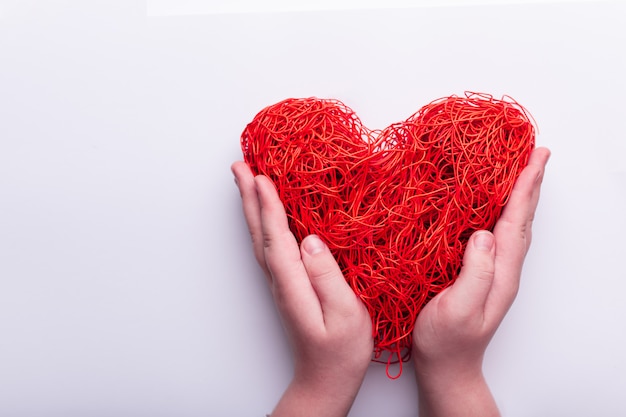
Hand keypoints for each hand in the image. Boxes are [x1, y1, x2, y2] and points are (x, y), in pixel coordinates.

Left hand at [232, 162, 373, 416]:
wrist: (324, 381)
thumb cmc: (340, 353)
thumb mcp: (346, 315)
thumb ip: (328, 277)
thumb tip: (312, 241)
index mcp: (293, 284)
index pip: (277, 237)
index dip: (269, 205)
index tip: (261, 176)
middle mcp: (280, 280)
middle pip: (260, 233)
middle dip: (249, 197)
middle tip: (239, 166)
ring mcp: (281, 283)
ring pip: (261, 238)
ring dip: (253, 207)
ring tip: (246, 181)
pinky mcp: (287, 286)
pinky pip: (270, 245)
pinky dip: (264, 224)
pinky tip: (268, 216)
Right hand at [412, 147, 550, 416]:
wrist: (447, 367)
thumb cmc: (446, 342)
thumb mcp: (458, 309)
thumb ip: (474, 272)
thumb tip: (482, 233)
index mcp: (501, 273)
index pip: (515, 221)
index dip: (525, 188)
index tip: (534, 159)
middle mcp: (503, 269)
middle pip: (522, 218)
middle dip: (530, 184)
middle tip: (536, 155)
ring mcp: (493, 272)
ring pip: (512, 225)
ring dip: (519, 195)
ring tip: (522, 172)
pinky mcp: (479, 274)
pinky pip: (496, 234)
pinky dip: (501, 212)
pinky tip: (493, 207)